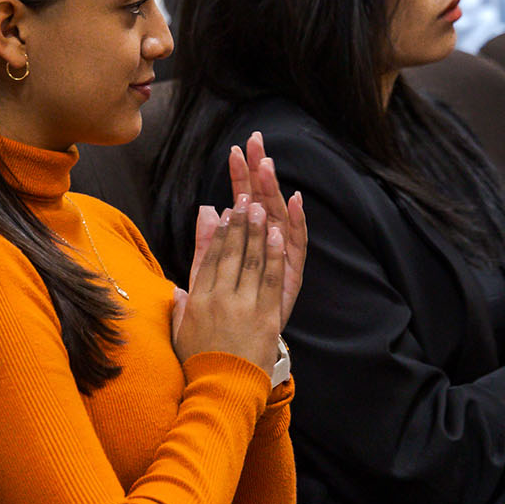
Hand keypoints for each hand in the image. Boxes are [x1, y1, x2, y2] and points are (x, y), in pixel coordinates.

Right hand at [172, 197, 285, 373]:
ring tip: (260, 208)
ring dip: (257, 231)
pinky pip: (271, 280)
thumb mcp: (181, 331)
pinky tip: (277, 236)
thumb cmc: (200, 363)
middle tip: (244, 200)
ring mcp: (244, 307)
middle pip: (231, 253)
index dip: (219, 233)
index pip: (210, 258)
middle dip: (239, 223)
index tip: (224, 213)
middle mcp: (220, 299)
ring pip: (251, 261)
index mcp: (198, 300)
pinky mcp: (266, 318)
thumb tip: (178, 285)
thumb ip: (179, 305)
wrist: (222, 391)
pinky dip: (274, 256)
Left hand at [225, 131, 307, 320]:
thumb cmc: (219, 317)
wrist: (234, 361)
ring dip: (274, 190)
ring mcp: (280, 259)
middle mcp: (268, 245)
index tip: (234, 150)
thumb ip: (208, 243)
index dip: (239, 176)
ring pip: (279, 217)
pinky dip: (297, 223)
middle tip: (256, 142)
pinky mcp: (291, 276)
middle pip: (264, 201)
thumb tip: (208, 209)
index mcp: (247, 242)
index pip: (243, 200)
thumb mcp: (206, 276)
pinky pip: (296, 246)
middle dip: (259, 172)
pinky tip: (296, 202)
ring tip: (268, 165)